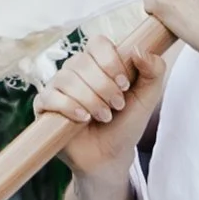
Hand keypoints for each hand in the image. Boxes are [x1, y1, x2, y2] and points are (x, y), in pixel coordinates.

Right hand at [35, 31, 166, 175]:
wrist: (110, 156)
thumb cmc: (126, 124)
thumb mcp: (148, 97)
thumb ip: (154, 70)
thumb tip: (137, 48)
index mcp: (98, 62)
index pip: (98, 43)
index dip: (111, 61)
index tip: (124, 84)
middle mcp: (75, 70)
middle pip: (82, 62)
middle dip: (104, 86)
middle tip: (117, 106)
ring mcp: (57, 86)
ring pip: (66, 79)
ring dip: (90, 99)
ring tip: (104, 116)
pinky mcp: (44, 105)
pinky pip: (50, 96)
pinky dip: (69, 107)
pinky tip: (83, 119)